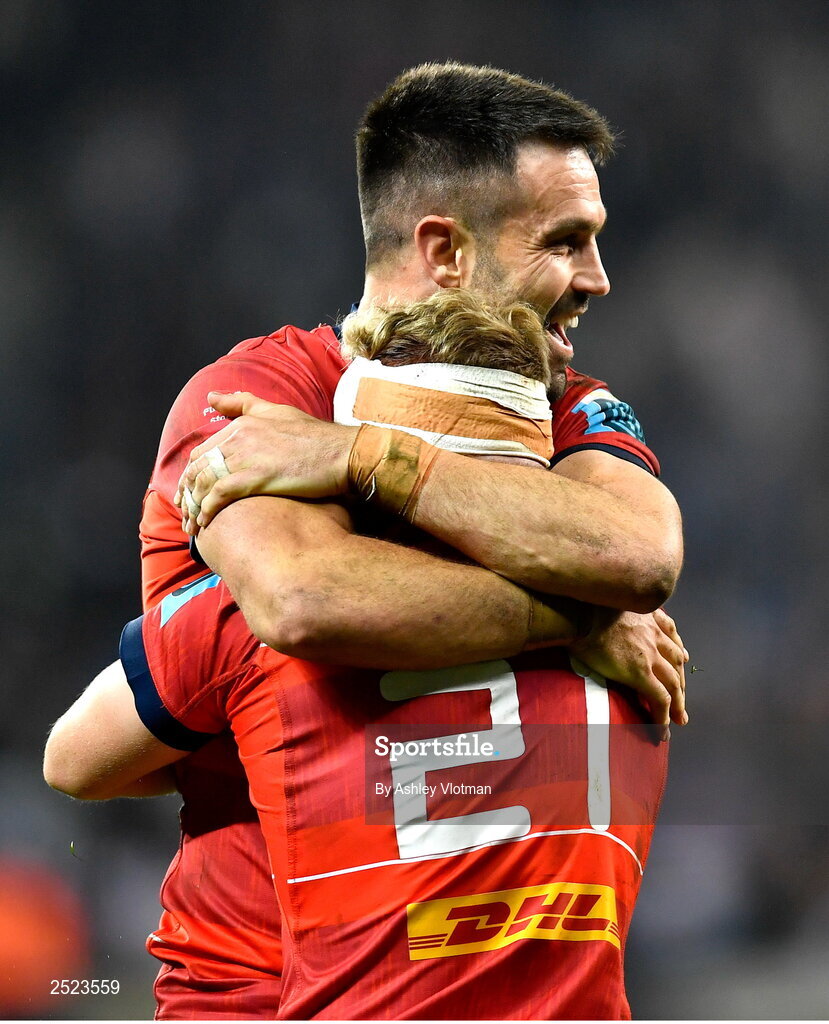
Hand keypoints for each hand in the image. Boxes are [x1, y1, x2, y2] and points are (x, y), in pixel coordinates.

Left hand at [174, 392, 357, 533]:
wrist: (341, 453)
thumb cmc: (315, 436)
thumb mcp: (277, 411)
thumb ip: (242, 403)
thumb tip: (211, 397)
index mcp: (242, 424)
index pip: (202, 450)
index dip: (192, 473)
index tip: (190, 491)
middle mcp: (239, 437)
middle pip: (198, 468)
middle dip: (186, 493)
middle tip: (183, 513)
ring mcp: (246, 457)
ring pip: (204, 483)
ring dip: (192, 507)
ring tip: (192, 525)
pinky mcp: (255, 477)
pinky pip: (219, 496)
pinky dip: (207, 510)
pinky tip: (205, 523)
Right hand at [569, 607, 688, 729]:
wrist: (578, 613)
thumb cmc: (580, 608)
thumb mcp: (604, 604)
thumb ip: (611, 613)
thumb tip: (596, 622)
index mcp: (645, 615)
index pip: (670, 634)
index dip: (678, 648)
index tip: (684, 658)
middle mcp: (652, 633)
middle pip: (676, 660)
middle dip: (681, 680)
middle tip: (682, 696)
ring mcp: (649, 654)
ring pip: (674, 682)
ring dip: (679, 702)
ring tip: (679, 718)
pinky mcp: (640, 672)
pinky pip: (660, 698)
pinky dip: (664, 715)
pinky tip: (662, 728)